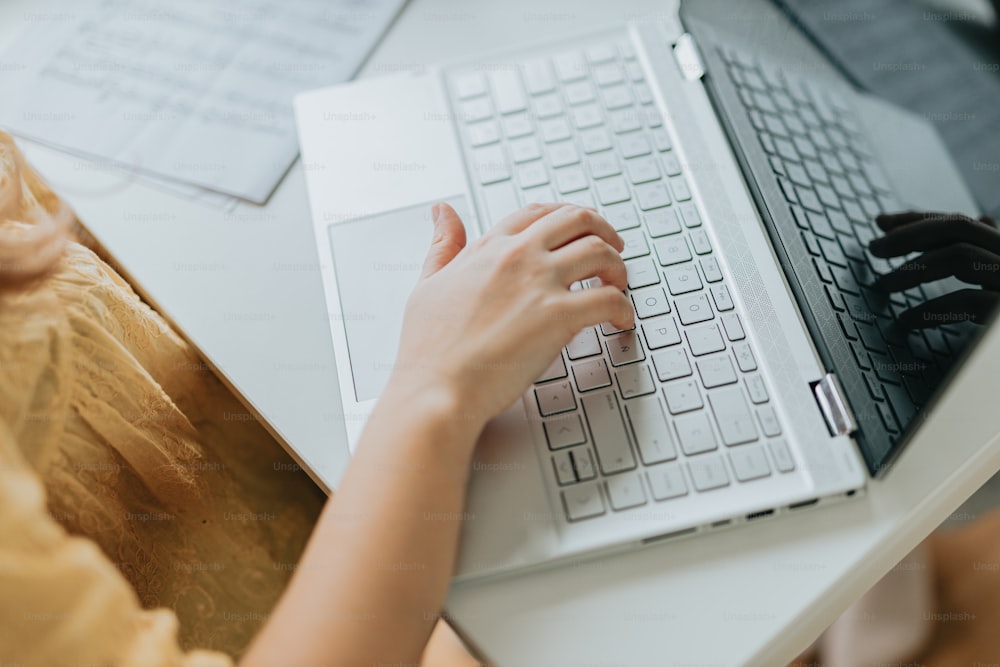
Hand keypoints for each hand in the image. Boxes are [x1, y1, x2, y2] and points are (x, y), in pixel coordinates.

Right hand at [388, 202, 631, 430]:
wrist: (436, 387)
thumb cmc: (429, 347)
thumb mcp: (428, 283)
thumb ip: (443, 246)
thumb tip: (442, 213)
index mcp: (488, 248)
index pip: (538, 213)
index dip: (566, 216)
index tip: (579, 228)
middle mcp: (517, 257)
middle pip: (577, 220)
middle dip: (603, 230)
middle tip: (613, 248)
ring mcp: (539, 284)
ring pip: (601, 252)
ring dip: (618, 266)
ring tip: (618, 285)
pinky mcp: (558, 317)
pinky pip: (610, 300)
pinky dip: (624, 309)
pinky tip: (620, 321)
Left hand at [868, 210, 999, 327]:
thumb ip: (990, 254)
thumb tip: (983, 218)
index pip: (961, 222)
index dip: (918, 219)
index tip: (881, 223)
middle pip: (959, 229)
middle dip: (910, 235)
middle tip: (874, 249)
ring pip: (960, 257)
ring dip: (914, 269)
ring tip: (883, 286)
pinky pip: (968, 300)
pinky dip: (931, 309)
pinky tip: (908, 321)